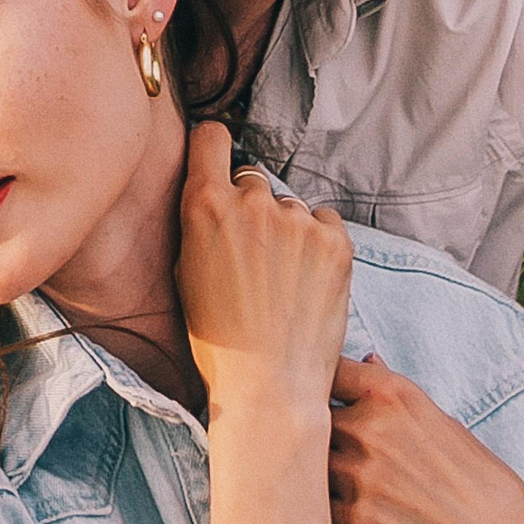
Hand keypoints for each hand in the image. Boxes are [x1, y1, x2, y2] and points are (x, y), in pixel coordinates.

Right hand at [176, 122, 352, 429]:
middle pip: (252, 181)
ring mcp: (298, 221)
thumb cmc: (218, 341)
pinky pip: (325, 222)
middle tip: (251, 257)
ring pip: (290, 207)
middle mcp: (252, 203)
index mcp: (205, 207)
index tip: (217, 164)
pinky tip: (306, 282)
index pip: (212, 138)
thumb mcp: (187, 274)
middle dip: (250, 209)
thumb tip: (215, 198)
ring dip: (286, 231)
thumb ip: (201, 225)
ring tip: (281, 282)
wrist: (268, 386)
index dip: (213, 150)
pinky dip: (317, 244)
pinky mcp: (336, 242)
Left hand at [327, 353, 523, 523]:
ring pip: (306, 464)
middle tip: (337, 456)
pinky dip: (322, 513)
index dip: (317, 386)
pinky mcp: (353, 523)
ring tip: (351, 491)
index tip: (321, 402)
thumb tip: (367, 360)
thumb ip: (397, 397)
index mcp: (394, 395)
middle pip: (308, 418)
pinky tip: (350, 519)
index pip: (326, 371)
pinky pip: (315, 508)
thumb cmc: (486, 487)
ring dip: (316, 475)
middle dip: (316, 435)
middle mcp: (370, 428)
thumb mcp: (447, 425)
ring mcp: (358, 475)